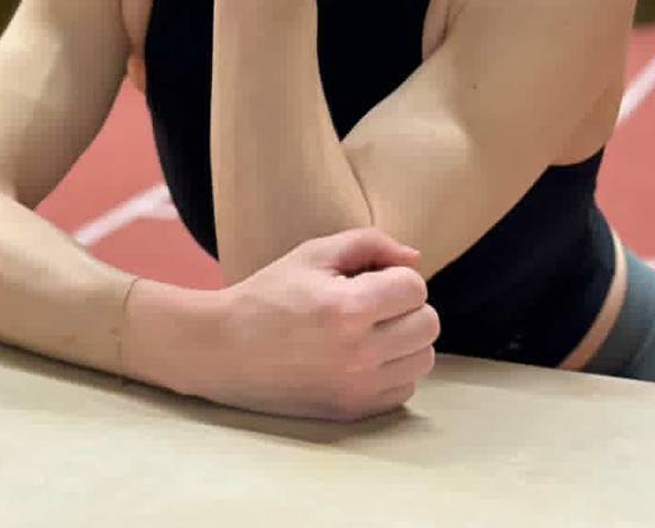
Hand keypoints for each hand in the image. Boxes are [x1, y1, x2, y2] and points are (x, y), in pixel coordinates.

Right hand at [202, 228, 439, 421]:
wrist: (225, 349)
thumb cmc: (269, 294)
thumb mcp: (314, 253)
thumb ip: (370, 244)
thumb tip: (415, 259)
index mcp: (348, 308)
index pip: (415, 287)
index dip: (395, 276)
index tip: (369, 278)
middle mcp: (358, 354)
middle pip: (429, 324)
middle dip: (406, 306)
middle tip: (373, 303)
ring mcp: (357, 388)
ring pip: (424, 359)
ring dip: (406, 339)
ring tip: (370, 329)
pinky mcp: (353, 411)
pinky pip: (404, 389)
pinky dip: (394, 370)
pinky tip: (364, 356)